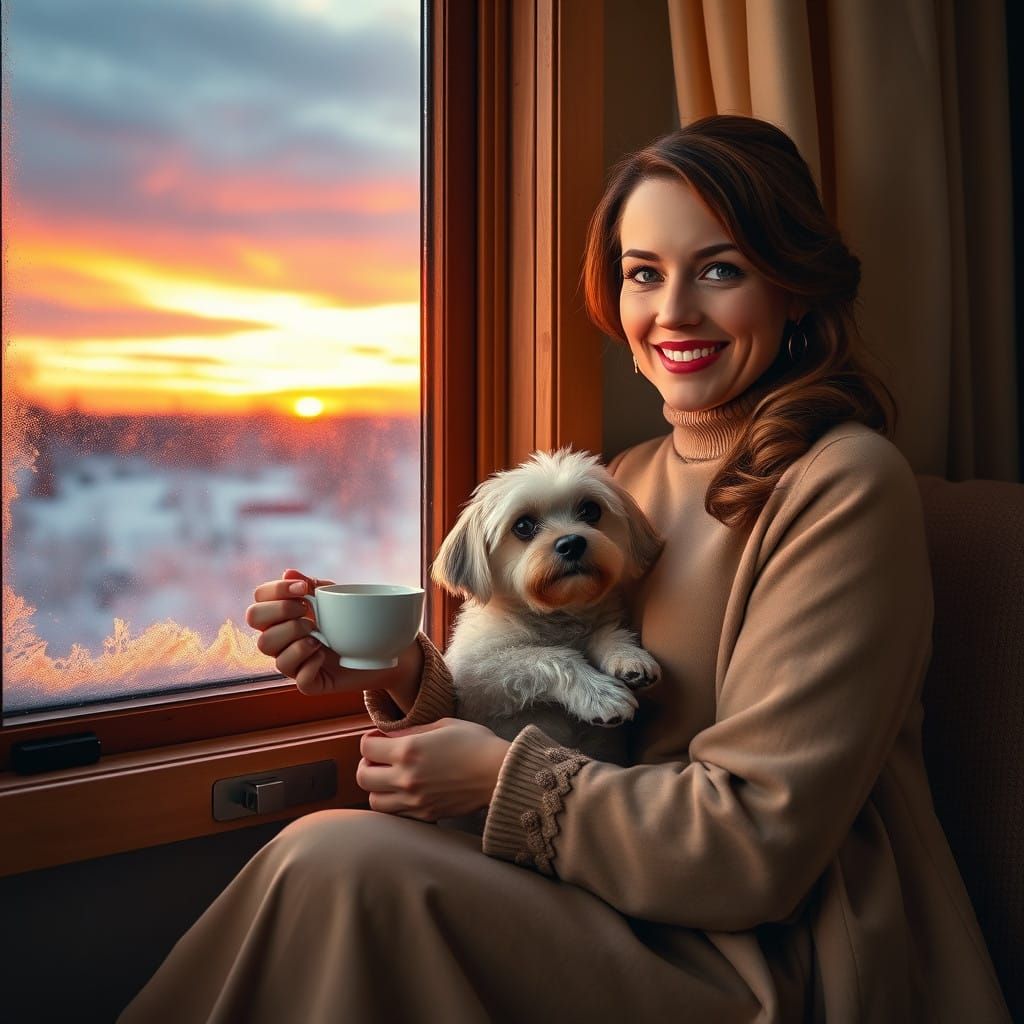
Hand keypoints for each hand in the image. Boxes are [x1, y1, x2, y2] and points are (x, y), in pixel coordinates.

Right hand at [246, 568, 421, 696]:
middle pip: (254, 621)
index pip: (258, 600)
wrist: (379, 648)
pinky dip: (311, 664)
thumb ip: (312, 584)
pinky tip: (323, 654)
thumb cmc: (349, 620)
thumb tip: (289, 572)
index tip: (304, 590)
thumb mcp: (334, 597)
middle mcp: (281, 639)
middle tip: (308, 613)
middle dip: (281, 612)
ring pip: (270, 652)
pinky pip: (298, 679)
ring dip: (295, 639)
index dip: (275, 591)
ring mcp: (293, 662)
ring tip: (319, 636)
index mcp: (282, 617)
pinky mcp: (311, 683)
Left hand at [356, 718, 511, 821]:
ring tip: (389, 778)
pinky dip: (394, 804)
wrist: (500, 774)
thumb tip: (390, 736)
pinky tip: (405, 792)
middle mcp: (406, 777)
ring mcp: (414, 800)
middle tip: (378, 759)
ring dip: (377, 787)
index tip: (378, 739)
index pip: (367, 747)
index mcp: (408, 750)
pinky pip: (395, 814)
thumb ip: (412, 730)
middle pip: (363, 777)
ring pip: (374, 801)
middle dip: (367, 764)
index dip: (369, 740)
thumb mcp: (443, 725)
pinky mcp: (425, 815)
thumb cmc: (476, 744)